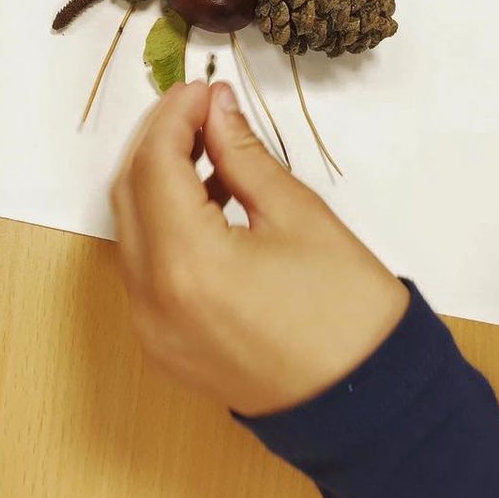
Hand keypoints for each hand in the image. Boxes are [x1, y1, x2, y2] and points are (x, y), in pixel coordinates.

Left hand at [111, 80, 408, 416]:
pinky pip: (146, 267)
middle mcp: (151, 301)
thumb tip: (217, 108)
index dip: (174, 116)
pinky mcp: (162, 344)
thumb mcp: (299, 215)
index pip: (155, 165)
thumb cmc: (347, 311)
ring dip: (159, 180)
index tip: (202, 88)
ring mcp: (150, 329)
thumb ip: (244, 155)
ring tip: (207, 147)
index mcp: (187, 265)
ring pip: (132, 230)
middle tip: (199, 109)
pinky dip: (165, 224)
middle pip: (130, 194)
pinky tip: (205, 199)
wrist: (368, 408)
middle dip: (158, 141)